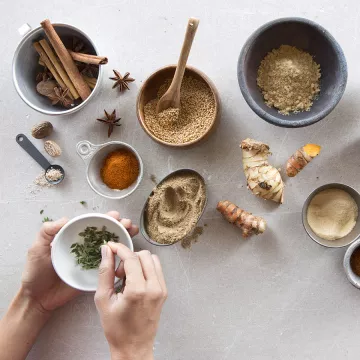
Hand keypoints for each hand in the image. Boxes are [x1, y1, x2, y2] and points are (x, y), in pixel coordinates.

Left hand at [21, 211, 137, 314]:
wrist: (38, 299)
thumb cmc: (35, 273)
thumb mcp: (37, 249)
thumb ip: (47, 232)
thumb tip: (66, 218)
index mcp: (74, 238)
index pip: (92, 224)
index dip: (105, 219)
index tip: (115, 215)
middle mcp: (86, 247)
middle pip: (106, 233)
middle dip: (119, 225)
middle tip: (128, 224)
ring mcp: (92, 260)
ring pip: (112, 246)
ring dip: (124, 237)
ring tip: (132, 231)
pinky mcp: (96, 274)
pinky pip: (111, 264)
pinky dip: (122, 256)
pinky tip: (131, 251)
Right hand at [95, 243, 166, 359]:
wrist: (134, 347)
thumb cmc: (116, 328)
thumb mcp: (103, 299)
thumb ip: (105, 272)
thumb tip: (106, 251)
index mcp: (137, 291)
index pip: (131, 258)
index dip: (119, 248)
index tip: (111, 246)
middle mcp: (154, 287)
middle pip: (143, 255)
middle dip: (128, 257)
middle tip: (117, 271)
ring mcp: (162, 289)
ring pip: (152, 259)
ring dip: (138, 261)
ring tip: (126, 276)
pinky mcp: (164, 291)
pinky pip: (157, 269)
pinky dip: (145, 268)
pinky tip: (135, 280)